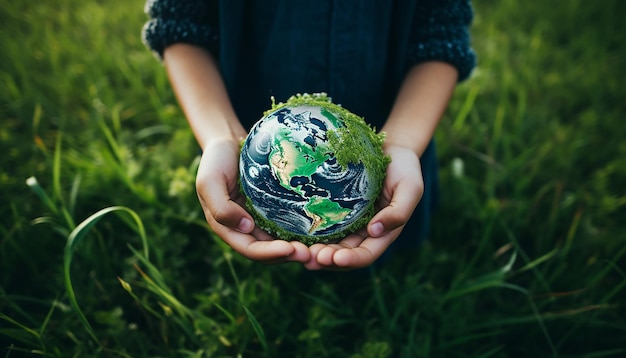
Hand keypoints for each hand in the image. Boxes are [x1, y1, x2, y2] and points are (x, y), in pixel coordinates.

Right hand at [196, 138, 310, 262]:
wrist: (227, 143)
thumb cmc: (216, 162)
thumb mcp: (210, 183)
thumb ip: (221, 207)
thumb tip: (246, 228)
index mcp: (228, 229)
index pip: (250, 249)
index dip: (269, 253)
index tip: (289, 249)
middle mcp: (246, 229)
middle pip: (270, 251)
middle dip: (289, 255)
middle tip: (311, 254)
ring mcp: (262, 220)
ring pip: (282, 241)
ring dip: (299, 248)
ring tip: (318, 248)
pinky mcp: (274, 208)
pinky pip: (289, 224)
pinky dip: (302, 231)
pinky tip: (319, 230)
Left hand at [303, 145, 423, 269]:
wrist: (391, 150)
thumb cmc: (404, 168)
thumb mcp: (410, 188)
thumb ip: (398, 212)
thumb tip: (375, 232)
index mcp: (383, 234)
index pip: (365, 254)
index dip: (350, 260)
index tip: (335, 258)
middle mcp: (362, 233)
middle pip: (342, 255)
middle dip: (326, 260)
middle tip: (309, 258)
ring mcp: (347, 223)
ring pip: (328, 244)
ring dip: (314, 252)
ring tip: (298, 252)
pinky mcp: (334, 210)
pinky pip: (320, 226)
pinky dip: (308, 234)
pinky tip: (292, 234)